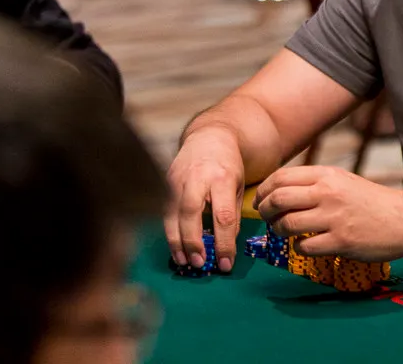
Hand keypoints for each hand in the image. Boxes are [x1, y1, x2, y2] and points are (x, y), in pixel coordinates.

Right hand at [164, 125, 244, 271]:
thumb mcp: (238, 188)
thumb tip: (225, 247)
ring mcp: (177, 178)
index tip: (226, 264)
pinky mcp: (164, 181)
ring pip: (171, 213)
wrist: (210, 137)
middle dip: (193, 241)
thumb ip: (232, 216)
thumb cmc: (228, 166)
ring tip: (184, 261)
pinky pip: (163, 211)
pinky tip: (174, 247)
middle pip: (190, 212)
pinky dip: (168, 231)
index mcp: (222, 178)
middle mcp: (197, 177)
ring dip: (176, 241)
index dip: (223, 242)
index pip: (222, 215)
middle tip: (200, 264)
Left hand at [254, 166, 402, 261]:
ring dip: (279, 231)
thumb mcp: (343, 181)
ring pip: (286, 224)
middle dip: (265, 211)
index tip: (261, 201)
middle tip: (267, 218)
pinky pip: (304, 247)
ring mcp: (334, 218)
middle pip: (278, 199)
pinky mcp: (340, 242)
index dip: (263, 191)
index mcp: (327, 175)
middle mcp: (328, 193)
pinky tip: (306, 245)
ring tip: (284, 232)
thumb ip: (314, 183)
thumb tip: (278, 190)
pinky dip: (299, 248)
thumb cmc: (372, 201)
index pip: (280, 178)